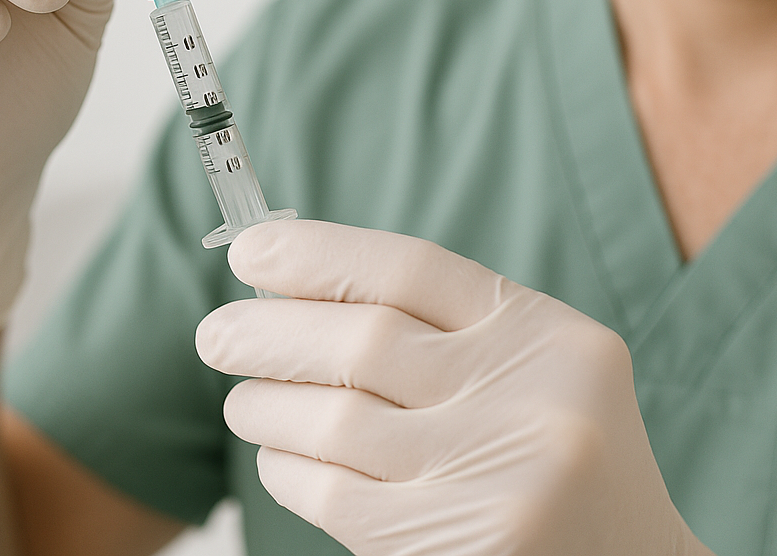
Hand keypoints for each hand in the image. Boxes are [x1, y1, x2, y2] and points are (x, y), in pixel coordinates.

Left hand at [196, 221, 712, 555]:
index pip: (412, 270)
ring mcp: (492, 481)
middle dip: (267, 332)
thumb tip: (294, 283)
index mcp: (551, 337)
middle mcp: (528, 401)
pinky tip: (280, 457)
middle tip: (217, 333)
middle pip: (360, 343)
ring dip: (265, 406)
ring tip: (243, 400)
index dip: (318, 253)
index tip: (251, 250)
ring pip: (331, 422)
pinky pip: (331, 495)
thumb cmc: (559, 457)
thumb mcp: (536, 369)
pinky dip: (286, 469)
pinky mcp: (450, 545)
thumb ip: (443, 327)